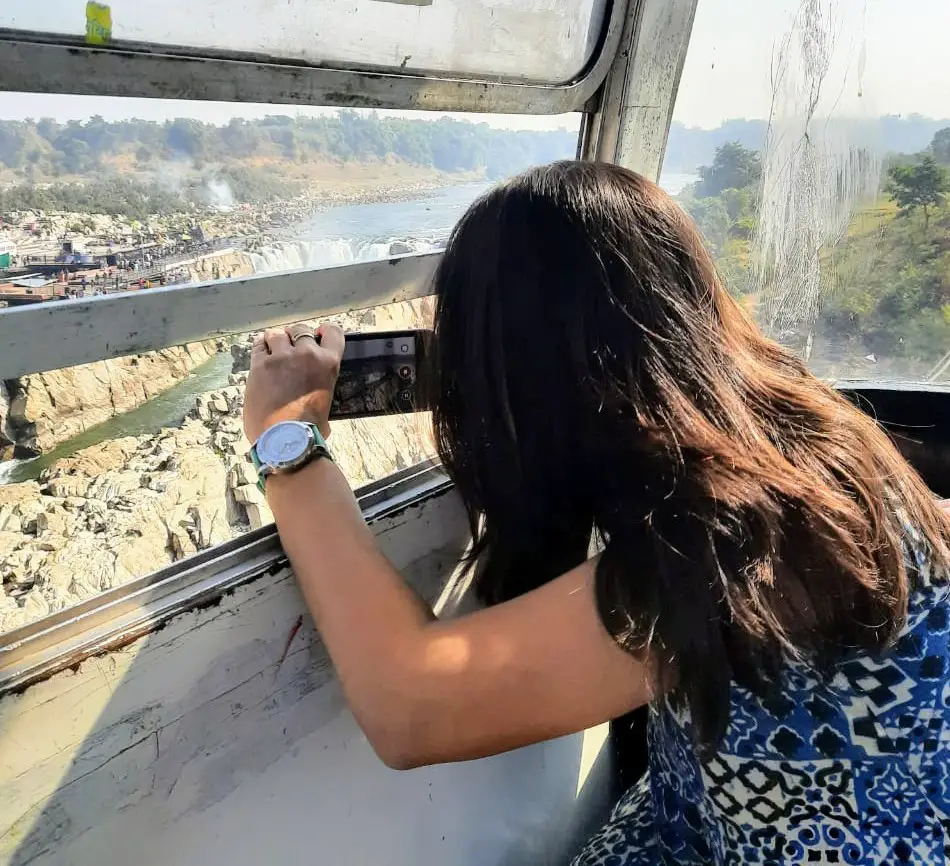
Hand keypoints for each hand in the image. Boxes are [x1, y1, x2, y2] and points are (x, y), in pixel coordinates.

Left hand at [243, 322, 343, 442]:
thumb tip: (314, 392)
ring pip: (276, 334)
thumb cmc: (310, 429)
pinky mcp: (259, 365)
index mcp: (328, 364)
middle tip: (291, 349)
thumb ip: (320, 385)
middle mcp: (306, 355)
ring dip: (275, 341)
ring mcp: (281, 358)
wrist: (286, 439)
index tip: (318, 335)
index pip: (332, 332)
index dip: (324, 331)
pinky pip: (258, 346)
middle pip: (301, 330)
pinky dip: (260, 348)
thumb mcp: (326, 401)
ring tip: (273, 352)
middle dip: (295, 337)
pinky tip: (261, 355)